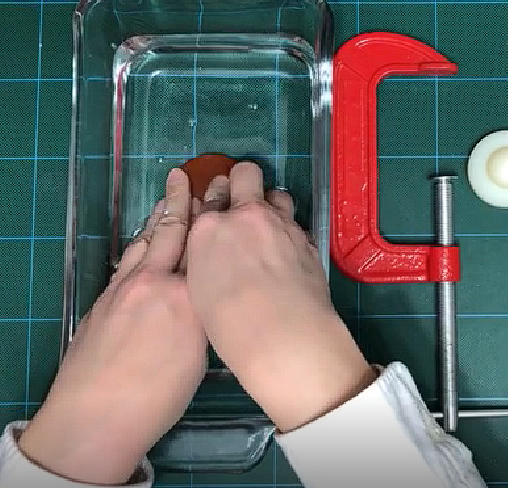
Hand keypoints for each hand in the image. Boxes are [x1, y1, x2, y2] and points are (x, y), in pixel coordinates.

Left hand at [19, 169, 206, 483]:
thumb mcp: (198, 357)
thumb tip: (204, 297)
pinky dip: (140, 244)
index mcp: (185, 299)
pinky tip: (143, 243)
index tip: (222, 194)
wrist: (93, 418)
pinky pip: (128, 261)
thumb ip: (202, 317)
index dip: (212, 217)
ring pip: (144, 243)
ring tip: (168, 198)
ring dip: (158, 218)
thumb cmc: (154, 399)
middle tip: (189, 176)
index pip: (203, 247)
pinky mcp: (103, 302)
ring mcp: (123, 290)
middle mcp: (154, 284)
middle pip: (171, 233)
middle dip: (181, 203)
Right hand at [186, 162, 375, 432]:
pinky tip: (287, 254)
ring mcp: (281, 224)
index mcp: (208, 229)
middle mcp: (246, 216)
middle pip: (246, 174)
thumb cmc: (230, 324)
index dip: (214, 203)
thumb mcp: (199, 289)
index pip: (210, 197)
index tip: (216, 212)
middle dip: (243, 180)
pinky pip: (296, 223)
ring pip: (278, 194)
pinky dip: (289, 231)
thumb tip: (216, 252)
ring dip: (272, 205)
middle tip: (243, 201)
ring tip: (269, 229)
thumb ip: (206, 257)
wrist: (285, 334)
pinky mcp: (307, 238)